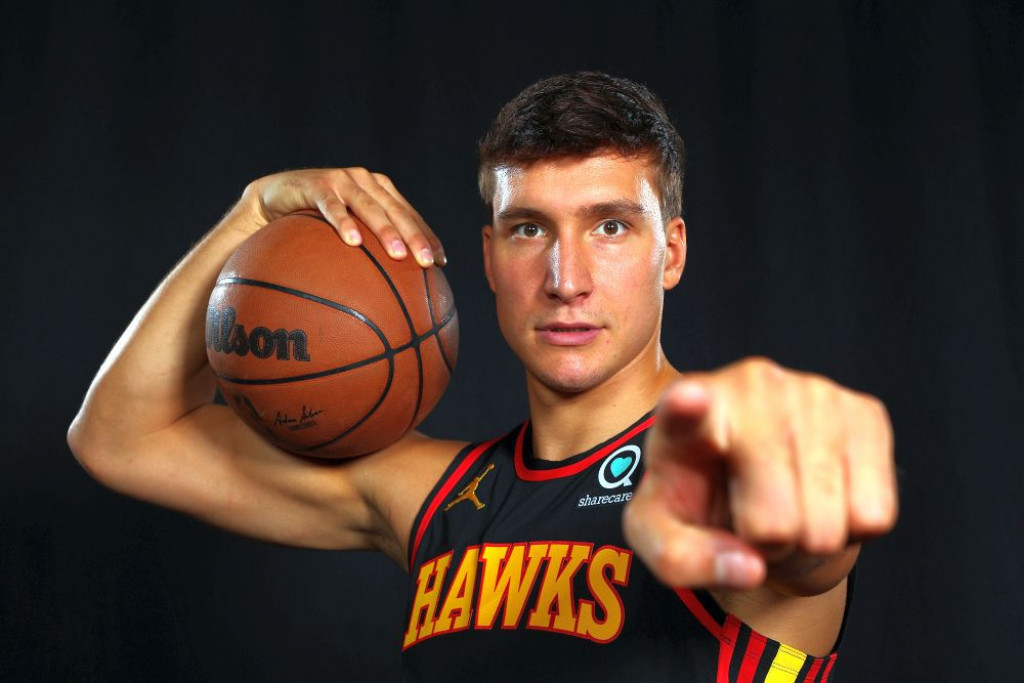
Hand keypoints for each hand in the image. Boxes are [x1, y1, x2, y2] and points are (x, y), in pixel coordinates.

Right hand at [238, 168, 444, 266]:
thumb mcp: (347, 229)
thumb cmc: (314, 219)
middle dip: (415, 237)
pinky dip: (344, 222)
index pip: (409, 215)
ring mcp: (342, 180)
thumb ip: (369, 246)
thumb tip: (395, 288)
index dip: (427, 237)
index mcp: (380, 190)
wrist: (273, 196)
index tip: (442, 264)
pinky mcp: (317, 185)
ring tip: (399, 255)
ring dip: (385, 231)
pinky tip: (353, 241)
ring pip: (370, 207)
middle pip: (397, 211)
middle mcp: (365, 181)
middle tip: (428, 263)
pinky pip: (332, 206)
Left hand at [623, 358, 896, 591]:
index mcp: (680, 412)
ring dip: (809, 539)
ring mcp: (810, 391)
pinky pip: (874, 514)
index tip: (689, 400)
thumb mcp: (665, 537)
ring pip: (827, 525)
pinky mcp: (864, 410)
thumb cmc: (701, 502)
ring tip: (786, 505)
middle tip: (751, 518)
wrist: (756, 481)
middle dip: (766, 544)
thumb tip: (748, 567)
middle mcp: (746, 386)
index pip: (682, 410)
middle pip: (773, 522)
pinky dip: (852, 528)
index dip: (688, 408)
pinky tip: (825, 496)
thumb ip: (681, 560)